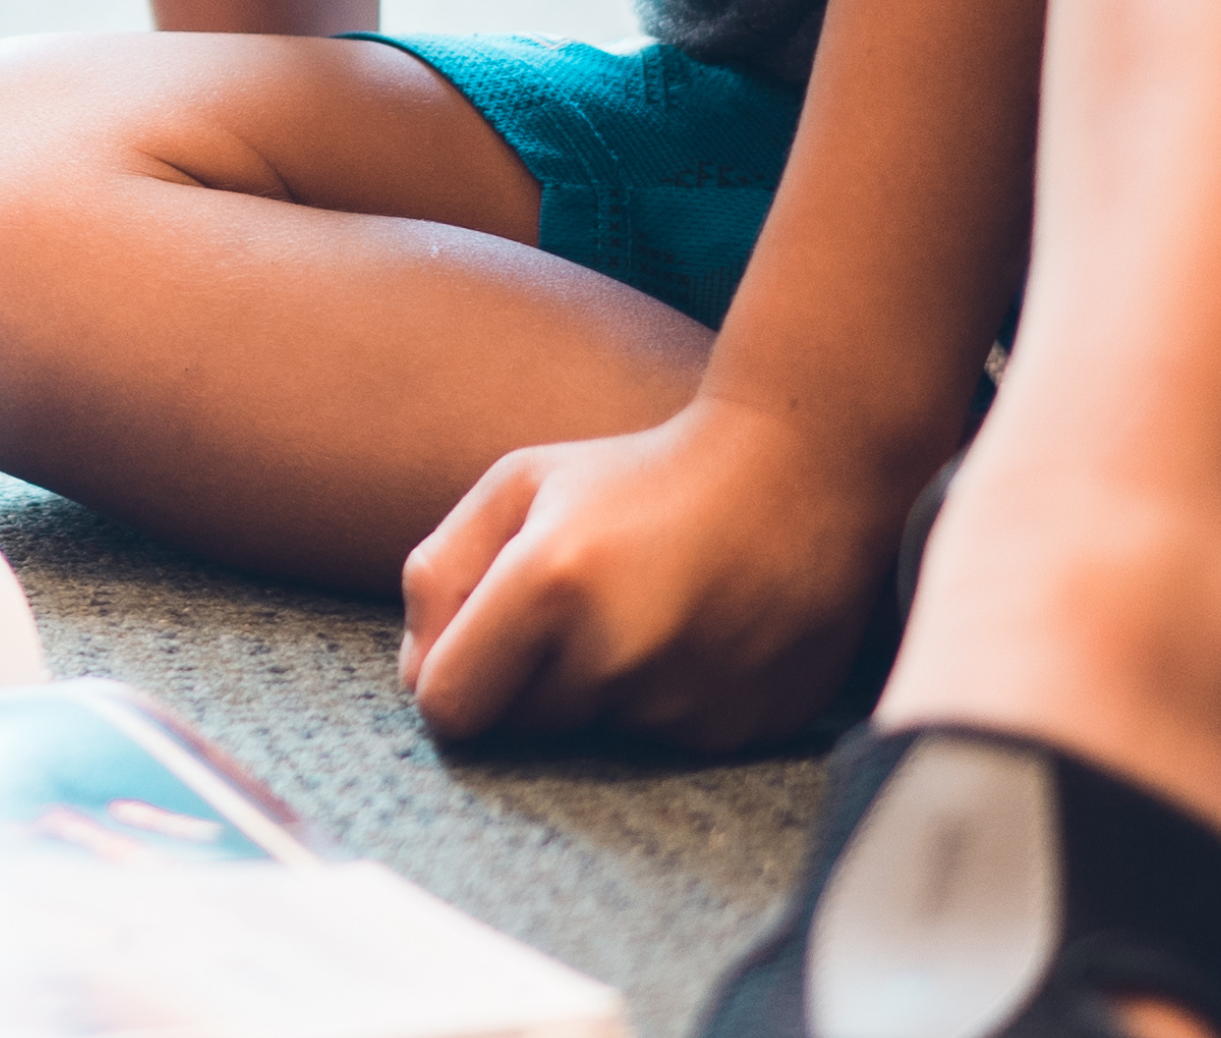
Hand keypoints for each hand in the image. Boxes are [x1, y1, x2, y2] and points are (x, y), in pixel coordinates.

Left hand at [397, 391, 908, 747]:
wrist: (801, 472)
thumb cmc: (638, 476)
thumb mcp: (519, 484)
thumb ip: (439, 575)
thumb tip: (419, 679)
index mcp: (547, 582)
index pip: (448, 706)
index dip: (452, 681)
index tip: (482, 646)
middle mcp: (615, 653)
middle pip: (519, 728)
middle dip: (530, 680)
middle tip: (584, 608)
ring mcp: (683, 701)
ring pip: (594, 740)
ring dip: (602, 693)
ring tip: (650, 613)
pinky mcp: (738, 732)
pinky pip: (666, 748)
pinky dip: (668, 705)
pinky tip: (701, 635)